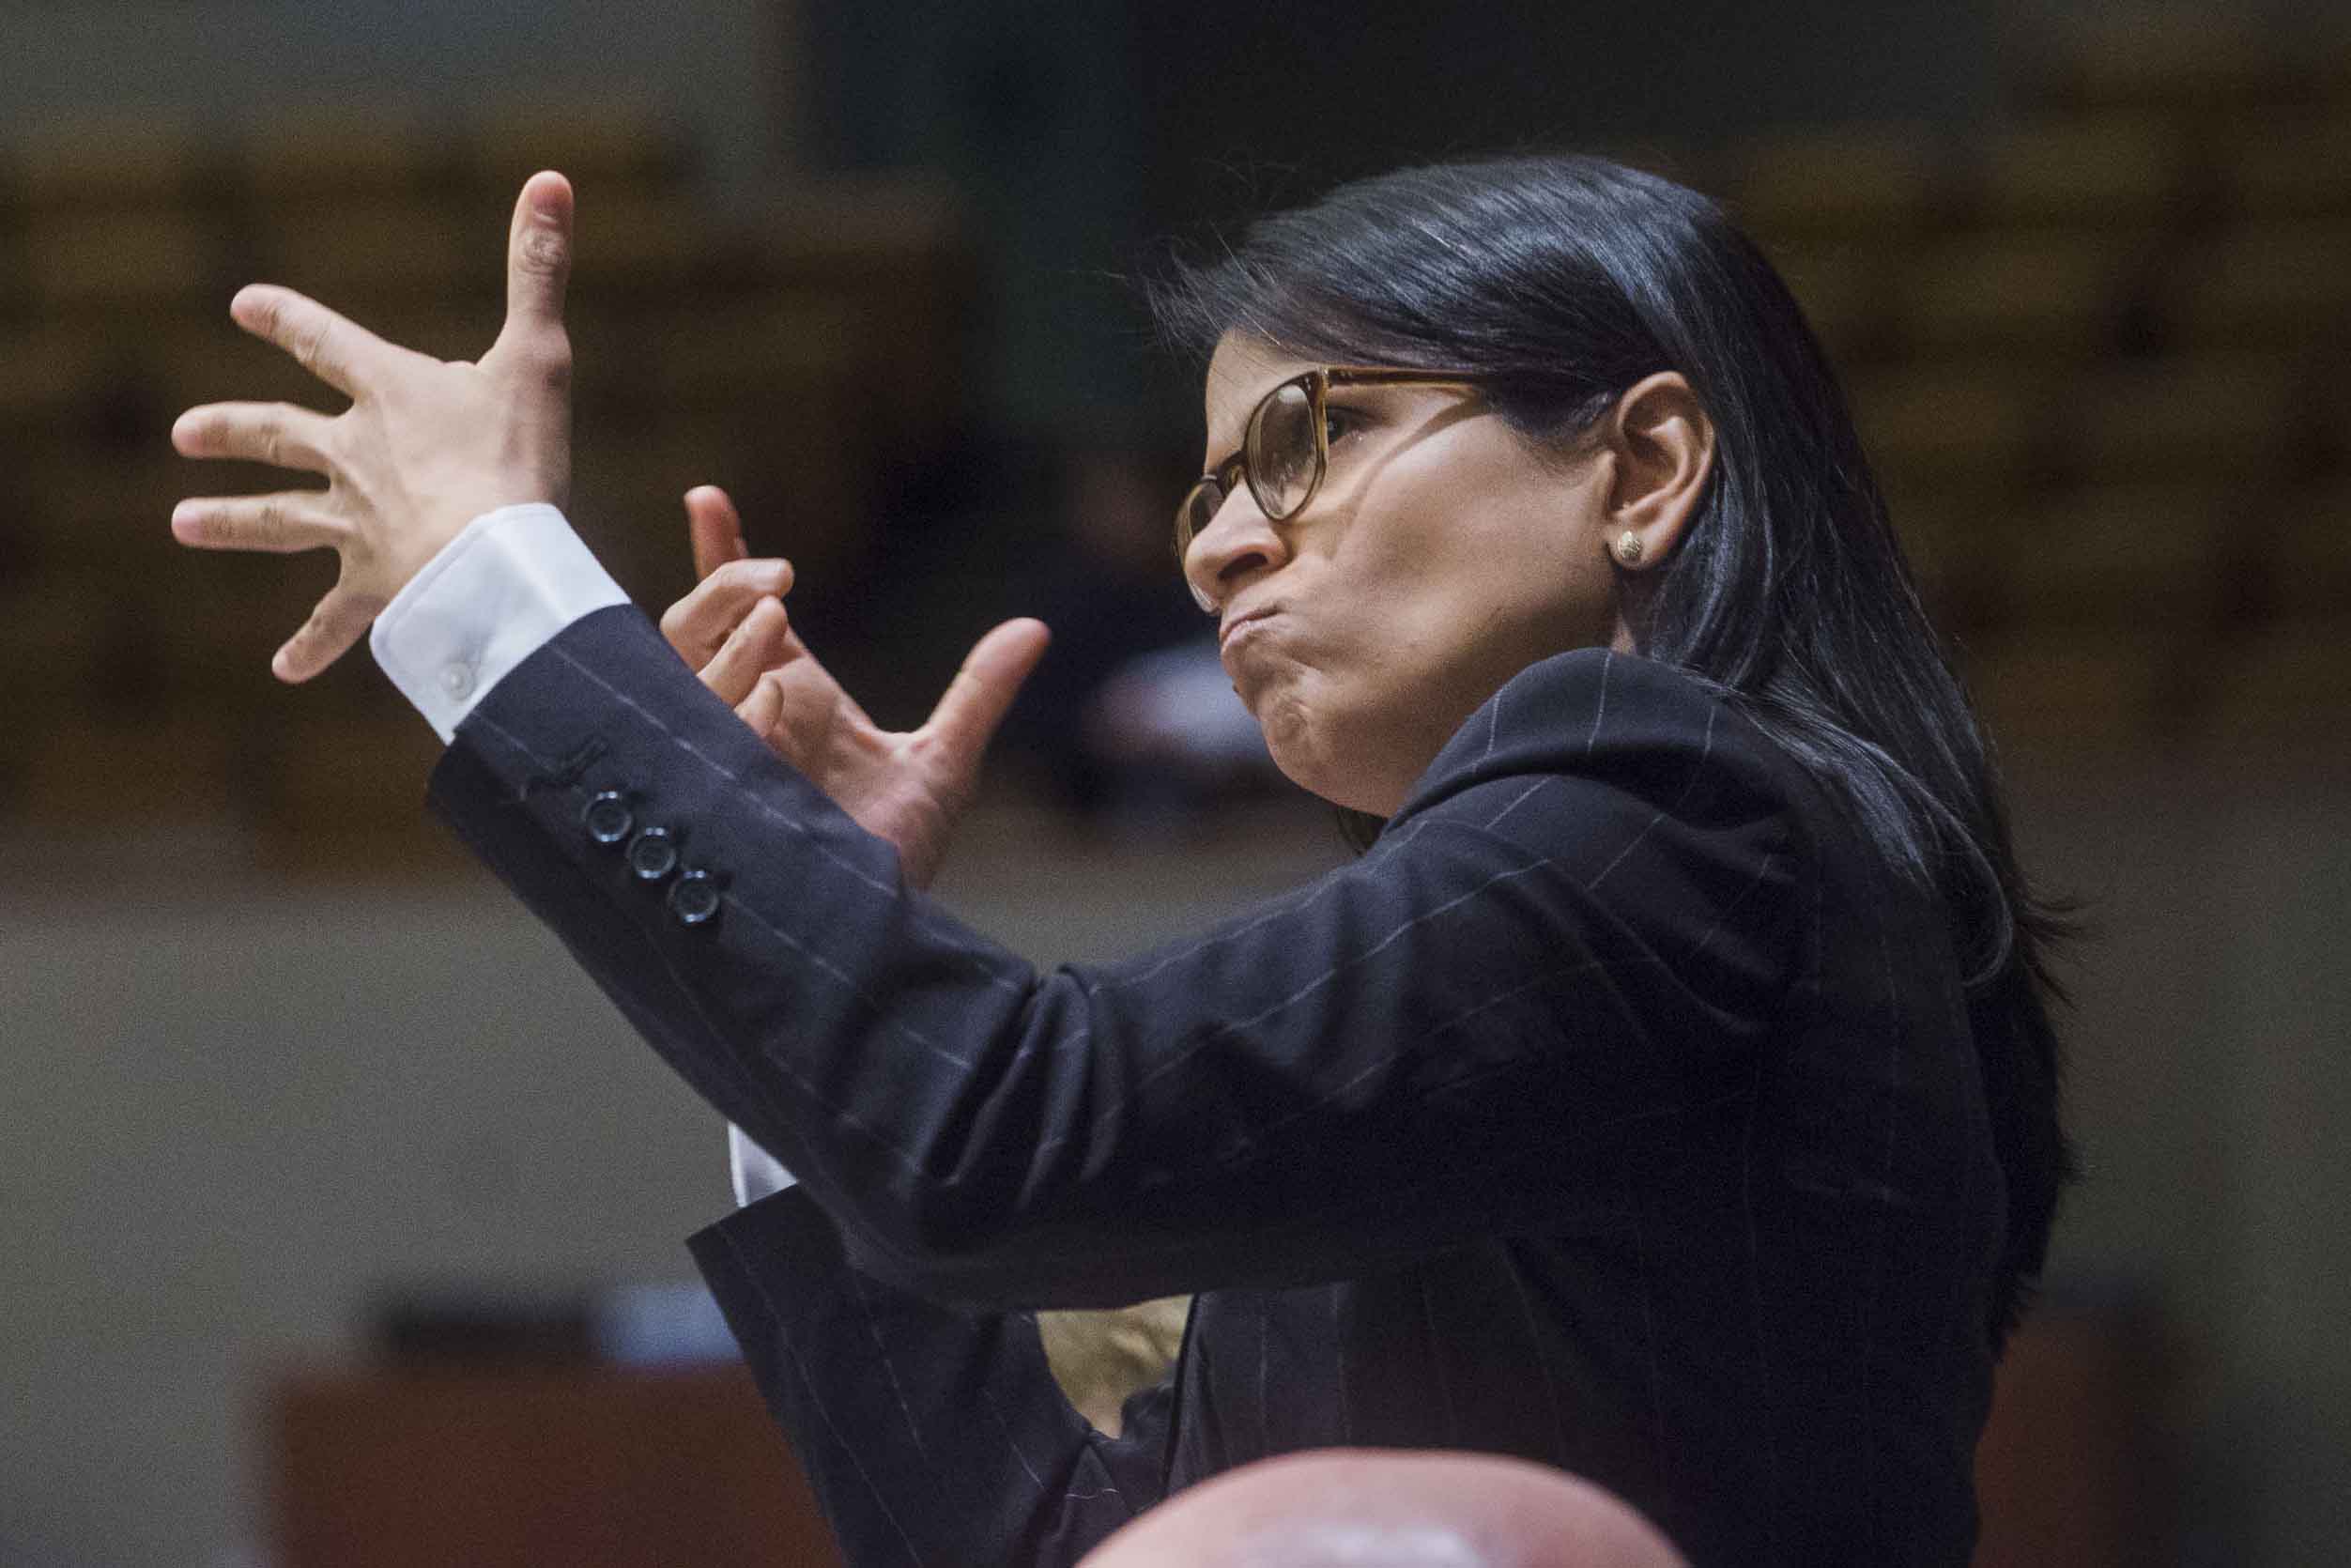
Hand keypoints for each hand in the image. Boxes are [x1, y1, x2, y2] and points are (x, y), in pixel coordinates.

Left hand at [169, 171, 576, 681]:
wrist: (493, 560)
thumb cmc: (517, 456)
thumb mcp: (537, 354)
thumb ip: (537, 270)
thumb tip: (550, 179)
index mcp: (388, 394)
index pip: (323, 341)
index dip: (287, 320)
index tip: (245, 306)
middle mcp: (354, 456)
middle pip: (280, 434)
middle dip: (233, 428)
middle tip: (187, 432)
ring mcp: (355, 525)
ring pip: (280, 520)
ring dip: (231, 520)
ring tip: (184, 523)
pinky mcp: (373, 587)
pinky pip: (336, 621)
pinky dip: (312, 646)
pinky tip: (283, 671)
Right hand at [660, 485, 1048, 890]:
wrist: (890, 934)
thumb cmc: (898, 855)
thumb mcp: (945, 759)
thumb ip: (981, 690)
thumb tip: (1034, 628)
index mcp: (782, 695)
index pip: (734, 613)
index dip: (717, 553)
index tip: (708, 494)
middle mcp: (741, 720)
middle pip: (688, 627)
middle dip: (721, 585)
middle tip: (781, 573)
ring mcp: (724, 760)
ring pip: (686, 675)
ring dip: (728, 639)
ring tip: (781, 613)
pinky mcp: (724, 803)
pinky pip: (708, 741)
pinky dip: (740, 709)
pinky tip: (774, 696)